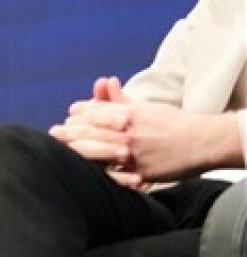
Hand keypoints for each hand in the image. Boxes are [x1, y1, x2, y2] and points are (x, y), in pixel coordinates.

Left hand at [50, 76, 236, 186]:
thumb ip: (121, 98)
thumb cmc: (173, 123)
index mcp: (126, 113)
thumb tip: (104, 82)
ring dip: (76, 152)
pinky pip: (113, 175)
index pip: (90, 111)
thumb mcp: (146, 107)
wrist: (203, 142)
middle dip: (67, 133)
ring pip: (93, 152)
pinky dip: (98, 174)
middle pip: (86, 131)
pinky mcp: (139, 172)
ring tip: (64, 152)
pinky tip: (85, 173)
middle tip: (54, 135)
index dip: (76, 114)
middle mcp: (126, 131)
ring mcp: (131, 152)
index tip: (68, 118)